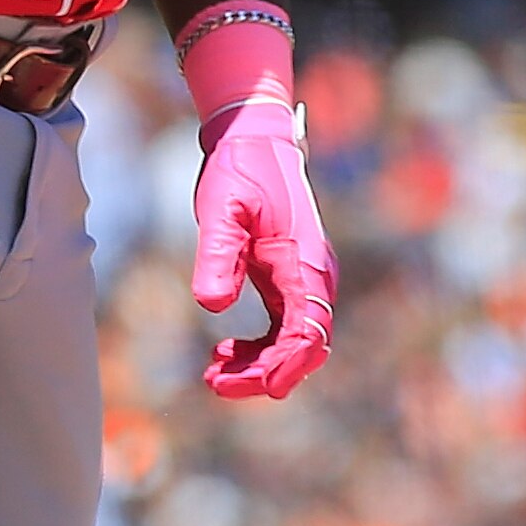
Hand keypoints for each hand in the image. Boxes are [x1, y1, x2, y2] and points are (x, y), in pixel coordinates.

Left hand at [187, 97, 334, 399]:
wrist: (254, 141)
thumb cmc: (239, 172)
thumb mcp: (221, 210)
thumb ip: (218, 255)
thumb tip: (211, 304)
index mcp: (306, 264)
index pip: (309, 332)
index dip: (285, 365)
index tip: (256, 384)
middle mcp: (315, 277)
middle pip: (305, 347)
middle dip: (264, 373)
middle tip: (214, 382)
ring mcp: (306, 280)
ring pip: (295, 343)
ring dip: (260, 364)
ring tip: (214, 373)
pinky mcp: (291, 280)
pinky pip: (285, 329)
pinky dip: (260, 347)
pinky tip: (226, 349)